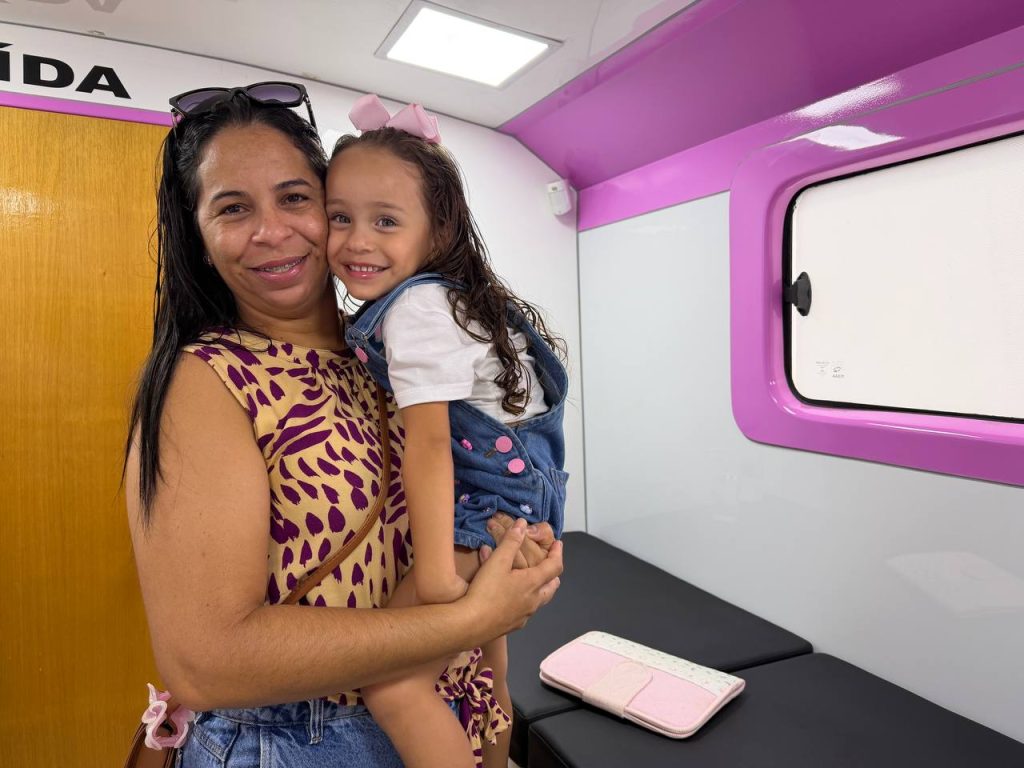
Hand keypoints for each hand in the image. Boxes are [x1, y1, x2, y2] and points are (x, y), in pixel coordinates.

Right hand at [467, 519, 561, 634]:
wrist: (471, 624)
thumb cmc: (485, 591)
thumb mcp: (497, 561)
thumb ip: (511, 542)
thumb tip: (522, 525)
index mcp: (533, 583)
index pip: (555, 566)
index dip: (558, 553)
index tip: (558, 544)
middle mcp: (534, 600)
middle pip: (552, 586)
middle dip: (553, 573)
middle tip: (548, 563)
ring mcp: (526, 615)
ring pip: (541, 599)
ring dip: (541, 588)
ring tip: (533, 580)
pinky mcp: (515, 625)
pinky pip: (527, 610)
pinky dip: (527, 600)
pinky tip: (514, 598)